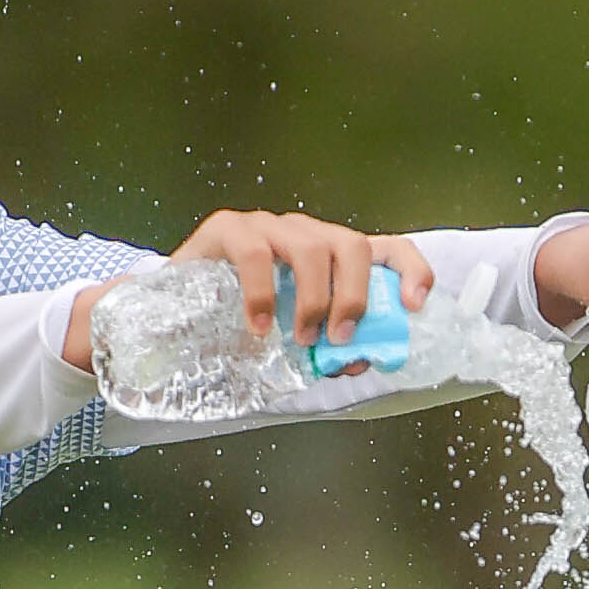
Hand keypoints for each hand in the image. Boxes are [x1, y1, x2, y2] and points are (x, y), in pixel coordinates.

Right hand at [180, 215, 435, 347]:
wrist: (173, 310)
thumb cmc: (240, 323)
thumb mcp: (292, 336)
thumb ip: (325, 346)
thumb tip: (357, 361)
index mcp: (330, 256)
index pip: (385, 247)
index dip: (410, 270)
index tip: (414, 304)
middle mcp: (306, 232)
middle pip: (352, 245)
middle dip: (354, 297)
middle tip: (340, 339)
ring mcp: (268, 226)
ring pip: (311, 247)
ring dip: (314, 300)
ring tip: (300, 337)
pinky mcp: (230, 229)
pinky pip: (256, 255)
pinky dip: (263, 295)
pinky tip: (259, 327)